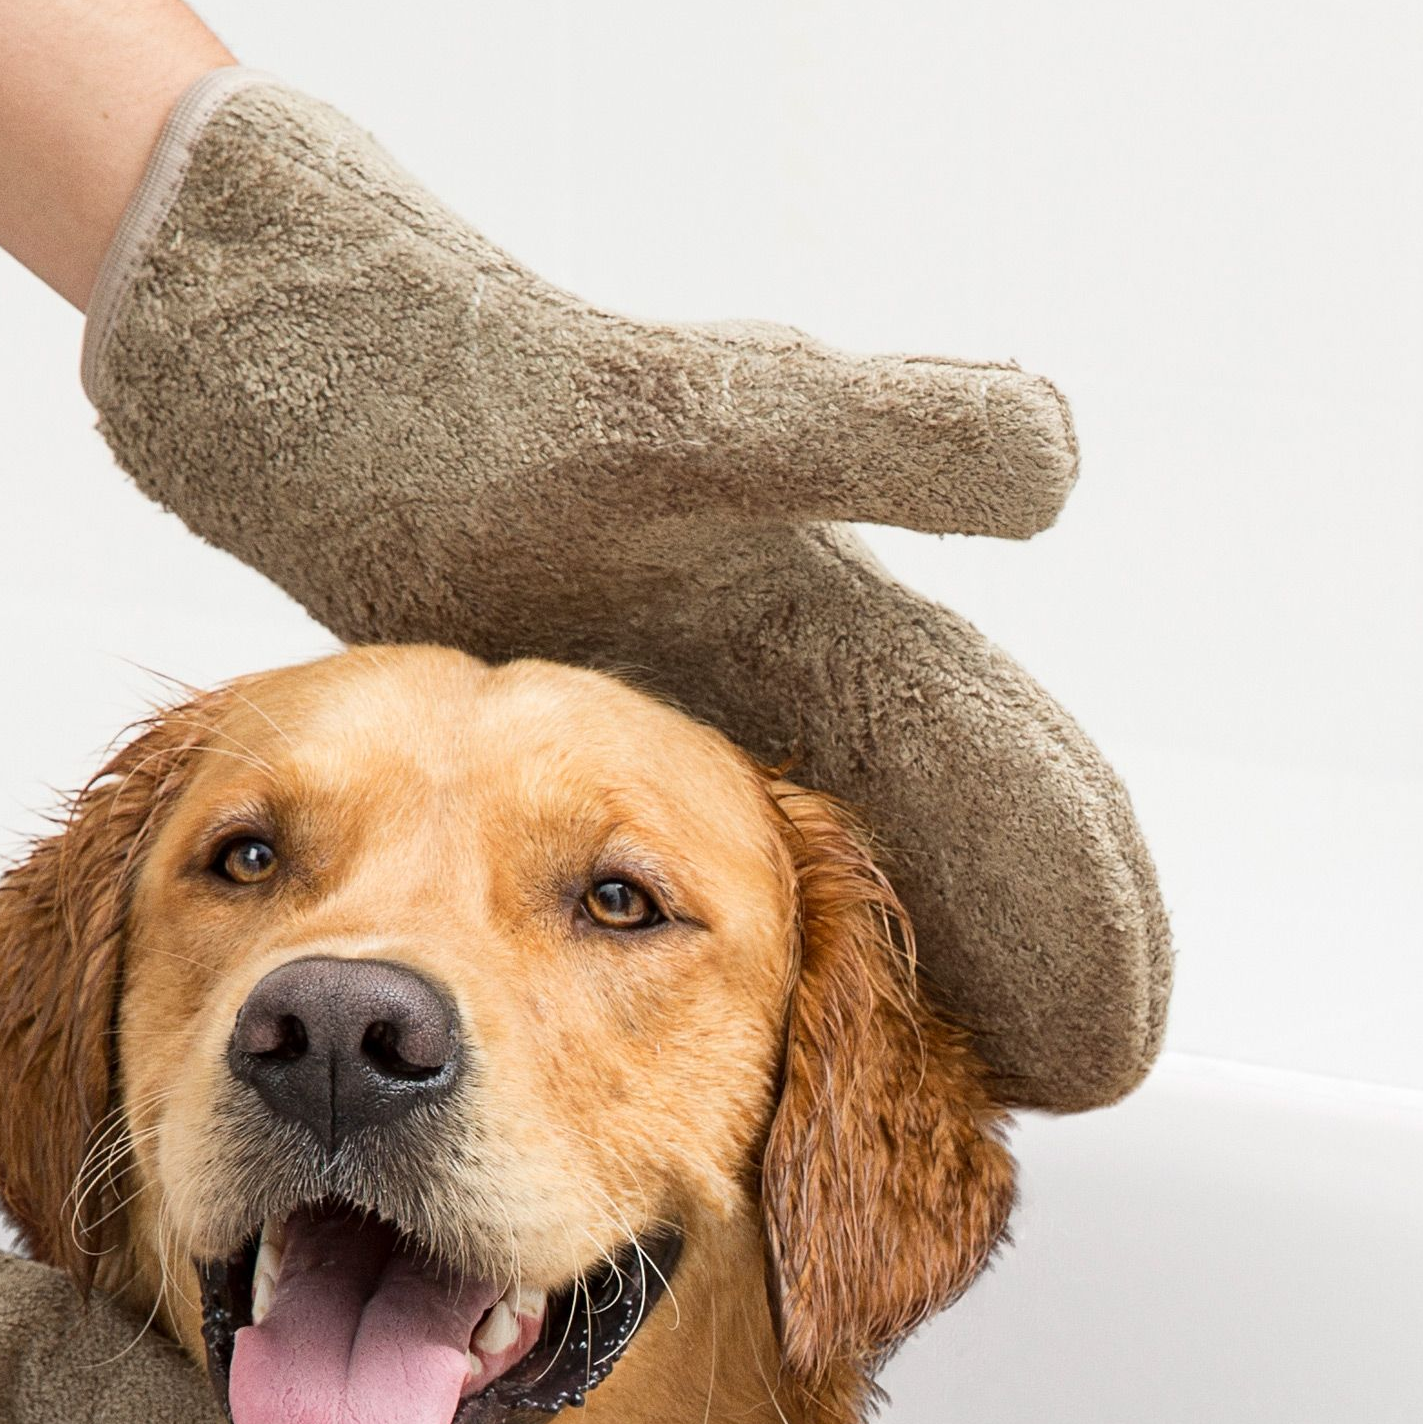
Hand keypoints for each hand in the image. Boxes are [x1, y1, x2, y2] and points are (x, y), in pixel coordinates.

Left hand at [86, 77, 1168, 1114]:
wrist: (303, 363)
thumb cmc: (462, 391)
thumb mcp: (678, 418)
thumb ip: (862, 436)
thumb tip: (1052, 460)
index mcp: (811, 613)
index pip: (980, 773)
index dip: (1061, 898)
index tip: (1119, 1034)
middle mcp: (770, 647)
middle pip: (946, 802)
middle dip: (1034, 929)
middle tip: (1105, 1060)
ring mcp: (684, 674)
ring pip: (851, 825)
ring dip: (929, 936)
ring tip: (993, 1041)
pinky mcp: (588, 702)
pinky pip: (728, 832)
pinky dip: (797, 901)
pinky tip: (798, 949)